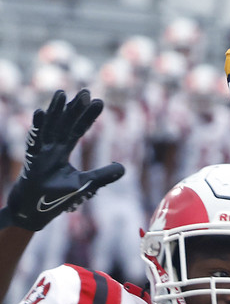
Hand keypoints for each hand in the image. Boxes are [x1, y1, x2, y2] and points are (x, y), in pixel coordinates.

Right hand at [0, 90, 124, 230]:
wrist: (32, 213)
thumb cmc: (55, 198)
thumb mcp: (83, 185)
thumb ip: (102, 176)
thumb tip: (123, 168)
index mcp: (62, 152)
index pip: (78, 130)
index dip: (87, 116)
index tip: (99, 101)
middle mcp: (51, 149)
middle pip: (64, 124)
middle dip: (74, 108)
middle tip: (86, 91)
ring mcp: (40, 153)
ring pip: (49, 128)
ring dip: (55, 111)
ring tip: (61, 93)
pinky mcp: (31, 162)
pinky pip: (34, 142)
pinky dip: (38, 128)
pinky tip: (41, 113)